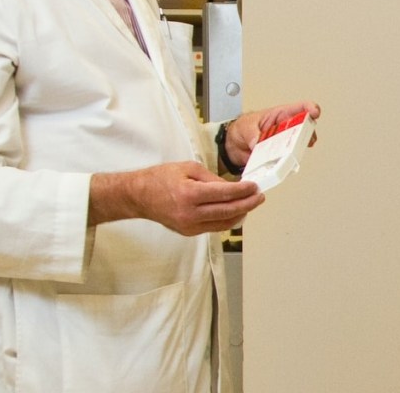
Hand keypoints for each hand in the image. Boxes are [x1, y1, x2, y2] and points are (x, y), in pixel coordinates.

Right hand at [90, 161, 263, 235]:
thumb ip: (212, 178)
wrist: (140, 196)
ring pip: (224, 223)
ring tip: (250, 203)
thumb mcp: (188, 168)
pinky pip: (214, 227)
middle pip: (228, 211)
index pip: (225, 194)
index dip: (243, 191)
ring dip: (240, 214)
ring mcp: (190, 226)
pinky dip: (227, 219)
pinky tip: (235, 211)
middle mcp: (190, 214)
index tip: (255, 186)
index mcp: (189, 194)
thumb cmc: (161, 178)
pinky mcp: (189, 232)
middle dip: (248, 204)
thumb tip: (232, 187)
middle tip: (259, 196)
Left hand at [224, 100, 320, 170]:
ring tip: (291, 153)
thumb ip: (253, 134)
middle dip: (308, 134)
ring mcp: (282, 144)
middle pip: (304, 129)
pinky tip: (282, 164)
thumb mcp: (246, 126)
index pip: (299, 108)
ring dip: (297, 151)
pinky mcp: (278, 156)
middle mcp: (285, 129)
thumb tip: (257, 143)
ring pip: (297, 146)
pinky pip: (285, 160)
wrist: (232, 145)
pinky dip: (285, 164)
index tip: (314, 113)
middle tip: (306, 138)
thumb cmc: (242, 128)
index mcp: (280, 115)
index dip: (310, 108)